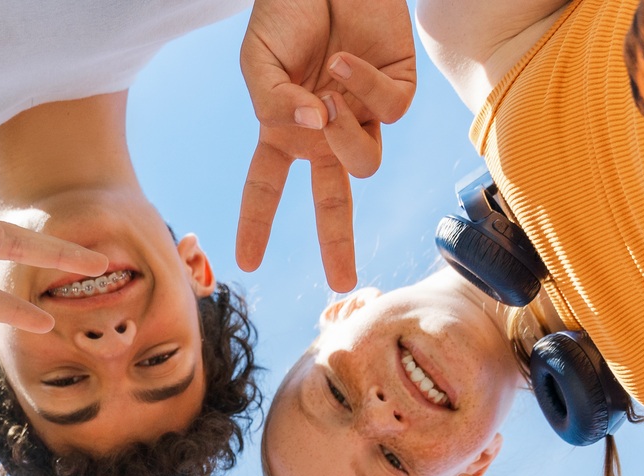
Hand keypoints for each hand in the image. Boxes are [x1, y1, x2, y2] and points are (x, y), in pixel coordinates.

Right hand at [237, 0, 417, 289]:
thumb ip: (273, 105)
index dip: (255, 225)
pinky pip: (387, 113)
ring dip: (343, 135)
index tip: (245, 262)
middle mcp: (327, 130)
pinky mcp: (398, 89)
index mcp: (284, 128)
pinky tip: (343, 61)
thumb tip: (313, 130)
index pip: (266, 187)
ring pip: (365, 163)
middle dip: (338, 242)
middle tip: (342, 281)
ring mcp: (364, 113)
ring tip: (325, 90)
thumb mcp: (258, 62)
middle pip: (333, 200)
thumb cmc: (285, 11)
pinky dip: (362, 88)